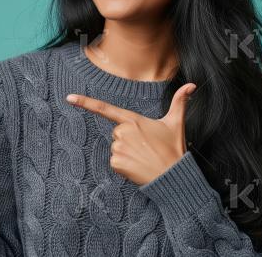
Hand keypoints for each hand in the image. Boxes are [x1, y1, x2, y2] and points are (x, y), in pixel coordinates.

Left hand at [65, 83, 196, 185]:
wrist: (173, 175)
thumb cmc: (173, 148)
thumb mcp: (176, 123)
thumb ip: (180, 102)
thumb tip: (192, 86)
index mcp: (134, 120)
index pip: (106, 108)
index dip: (86, 102)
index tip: (69, 97)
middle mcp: (123, 132)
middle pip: (117, 132)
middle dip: (129, 139)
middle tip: (147, 147)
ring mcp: (119, 148)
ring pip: (116, 148)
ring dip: (127, 153)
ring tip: (144, 157)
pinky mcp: (117, 163)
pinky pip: (115, 162)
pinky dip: (124, 165)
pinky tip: (138, 166)